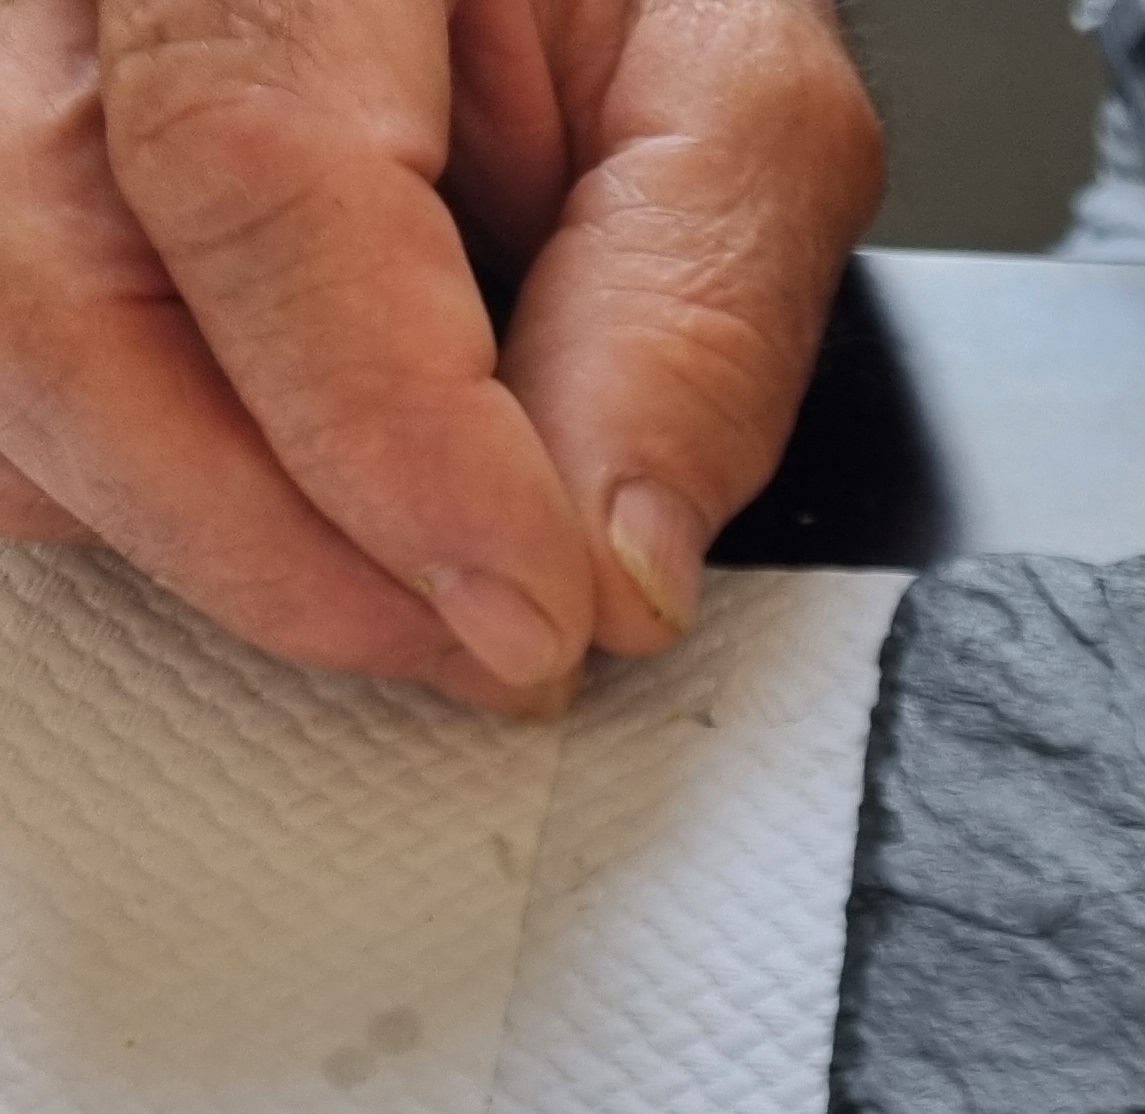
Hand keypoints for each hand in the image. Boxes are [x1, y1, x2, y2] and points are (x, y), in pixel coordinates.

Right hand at [0, 0, 879, 714]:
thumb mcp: (722, 92)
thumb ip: (692, 303)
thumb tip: (619, 563)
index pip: (250, 170)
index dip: (393, 442)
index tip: (535, 610)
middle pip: (56, 297)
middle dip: (292, 546)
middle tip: (497, 637)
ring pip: (13, 376)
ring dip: (225, 534)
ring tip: (430, 566)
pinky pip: (9, 410)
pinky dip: (159, 498)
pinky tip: (313, 479)